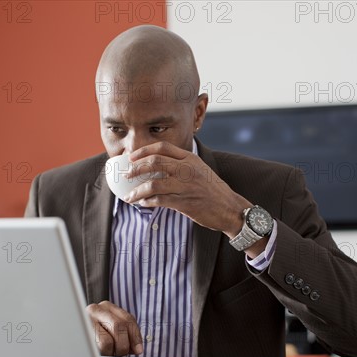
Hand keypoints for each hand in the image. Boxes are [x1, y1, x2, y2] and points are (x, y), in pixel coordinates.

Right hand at [85, 301, 142, 356]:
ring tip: (109, 353)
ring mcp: (87, 317)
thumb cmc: (88, 339)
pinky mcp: (81, 328)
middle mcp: (97, 308)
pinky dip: (105, 352)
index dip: (135, 336)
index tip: (138, 350)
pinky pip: (103, 342)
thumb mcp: (107, 333)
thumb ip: (123, 335)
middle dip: (124, 344)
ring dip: (115, 349)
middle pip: (121, 325)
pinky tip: (99, 352)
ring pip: (113, 335)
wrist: (62, 336)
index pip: (128, 319)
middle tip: (121, 353)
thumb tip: (137, 348)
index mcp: (107, 307)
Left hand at [124, 141, 251, 236]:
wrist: (230, 208)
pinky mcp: (184, 202)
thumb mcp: (199, 170)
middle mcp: (187, 169)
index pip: (163, 147)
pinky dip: (147, 202)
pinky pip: (159, 200)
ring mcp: (186, 186)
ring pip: (153, 183)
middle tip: (126, 175)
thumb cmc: (213, 190)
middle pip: (154, 162)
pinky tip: (143, 204)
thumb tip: (157, 166)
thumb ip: (181, 165)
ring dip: (137, 191)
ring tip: (129, 196)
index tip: (132, 157)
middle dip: (136, 168)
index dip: (144, 150)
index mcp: (190, 158)